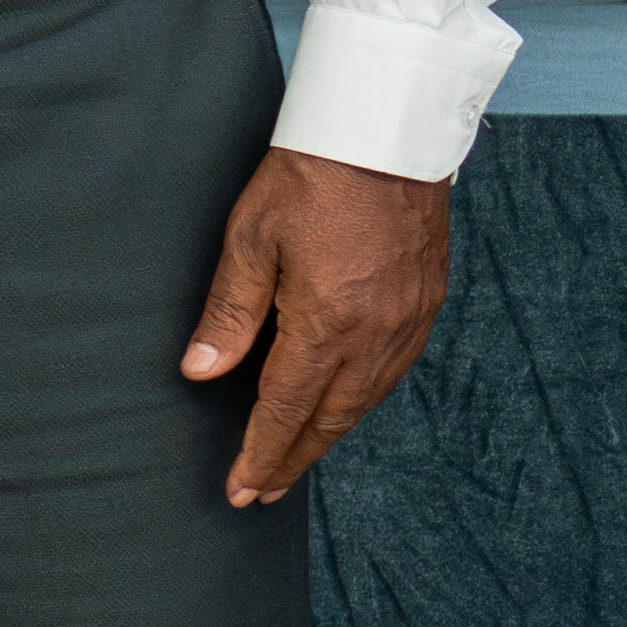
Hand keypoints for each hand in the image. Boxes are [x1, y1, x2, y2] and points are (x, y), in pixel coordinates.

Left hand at [184, 148, 450, 504]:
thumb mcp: (250, 239)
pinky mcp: (426, 303)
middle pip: (329, 418)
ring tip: (296, 458)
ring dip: (328, 435)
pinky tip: (344, 405)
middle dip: (293, 459)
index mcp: (328, 323)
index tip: (240, 489)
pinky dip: (363, 400)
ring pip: (365, 400)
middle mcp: (376, 334)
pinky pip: (392, 372)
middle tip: (263, 491)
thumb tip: (200, 373)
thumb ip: (229, 313)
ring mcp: (408, 321)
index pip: (286, 408)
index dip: (261, 453)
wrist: (385, 134)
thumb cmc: (309, 177)